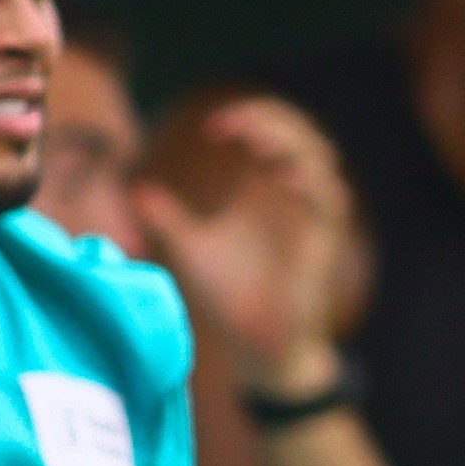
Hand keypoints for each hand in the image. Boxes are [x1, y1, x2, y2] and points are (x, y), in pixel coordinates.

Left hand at [147, 97, 365, 378]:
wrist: (257, 348)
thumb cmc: (229, 300)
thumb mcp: (190, 250)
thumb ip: (168, 219)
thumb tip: (136, 190)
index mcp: (267, 188)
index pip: (272, 130)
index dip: (248, 117)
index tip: (213, 129)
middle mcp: (295, 195)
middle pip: (300, 132)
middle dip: (270, 118)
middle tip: (232, 123)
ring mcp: (313, 216)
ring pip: (320, 158)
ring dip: (290, 143)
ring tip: (254, 141)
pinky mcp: (323, 243)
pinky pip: (327, 202)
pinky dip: (309, 183)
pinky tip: (281, 176)